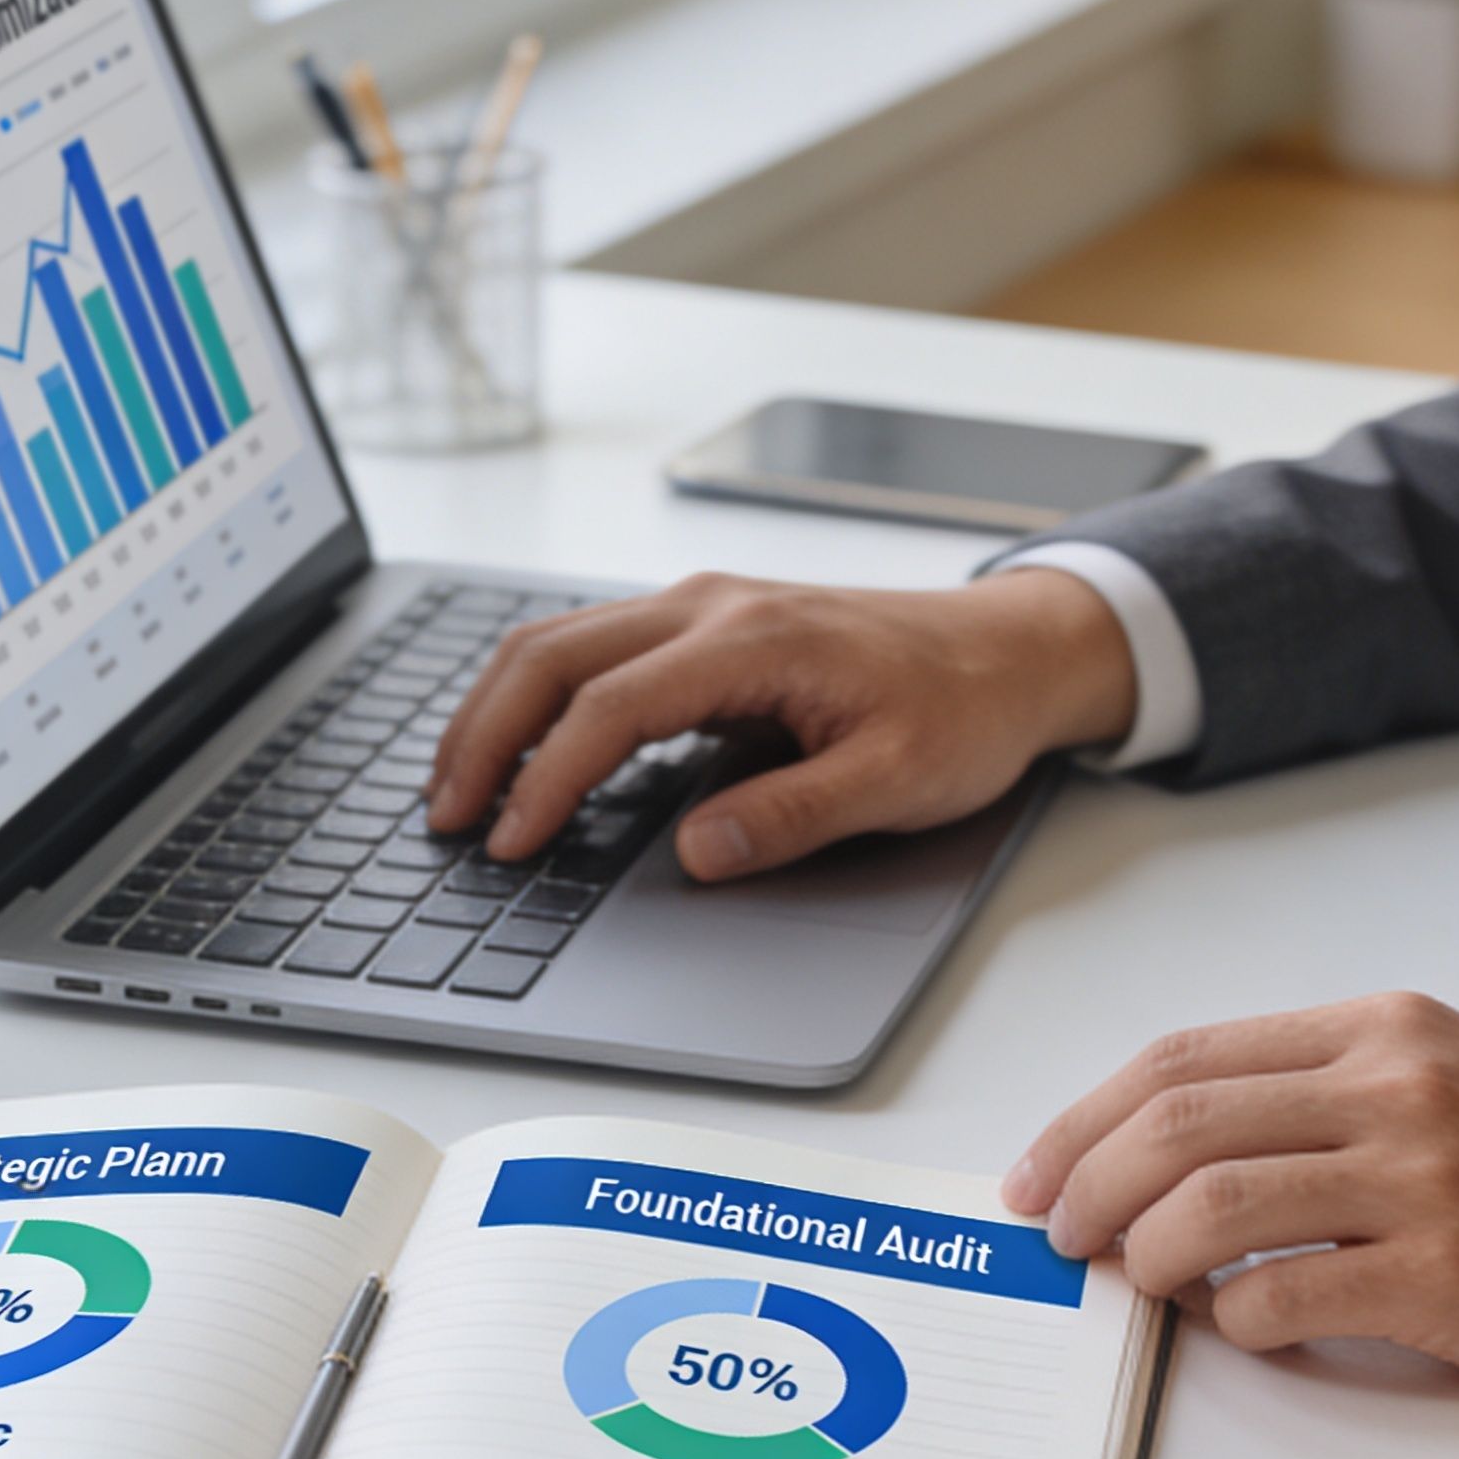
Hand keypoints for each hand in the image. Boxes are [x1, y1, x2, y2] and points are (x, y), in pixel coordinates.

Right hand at [425, 569, 1137, 878]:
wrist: (1011, 649)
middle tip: (446, 819)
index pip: (610, 707)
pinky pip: (591, 648)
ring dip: (497, 711)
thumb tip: (698, 852)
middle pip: (551, 657)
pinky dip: (537, 696)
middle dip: (484, 737)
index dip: (549, 781)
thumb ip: (794, 816)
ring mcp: (701, 606)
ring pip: (558, 642)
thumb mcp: (898, 779)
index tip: (514, 845)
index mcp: (751, 640)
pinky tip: (521, 750)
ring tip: (459, 788)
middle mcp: (709, 606)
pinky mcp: (703, 625)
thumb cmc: (962, 707)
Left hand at [1001, 993, 1458, 1409]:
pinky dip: (1233, 1322)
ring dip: (1143, 1255)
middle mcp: (1397, 1089)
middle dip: (1086, 1184)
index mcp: (1388, 1028)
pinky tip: (1239, 1327)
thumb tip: (1189, 1145)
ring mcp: (1420, 1182)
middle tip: (1057, 1235)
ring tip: (1137, 1283)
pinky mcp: (1443, 1279)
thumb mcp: (1458, 1077)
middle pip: (1177, 1123)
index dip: (1088, 1116)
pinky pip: (1283, 1301)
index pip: (1188, 1056)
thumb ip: (1334, 1091)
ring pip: (1210, 1207)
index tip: (1046, 1168)